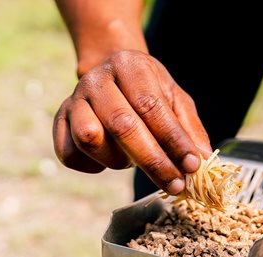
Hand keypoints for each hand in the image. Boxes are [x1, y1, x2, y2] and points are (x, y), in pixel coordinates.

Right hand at [53, 49, 211, 194]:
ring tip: (133, 160)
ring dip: (118, 161)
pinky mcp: (59, 120)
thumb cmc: (148, 90)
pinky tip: (108, 161)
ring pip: (90, 140)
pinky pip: (69, 154)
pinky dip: (91, 166)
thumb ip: (189, 127)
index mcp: (129, 66)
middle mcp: (97, 79)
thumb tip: (203, 160)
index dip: (173, 140)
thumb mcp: (175, 99)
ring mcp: (73, 99)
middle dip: (153, 161)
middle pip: (122, 125)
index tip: (192, 166)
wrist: (111, 74)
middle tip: (176, 185)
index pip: (151, 106)